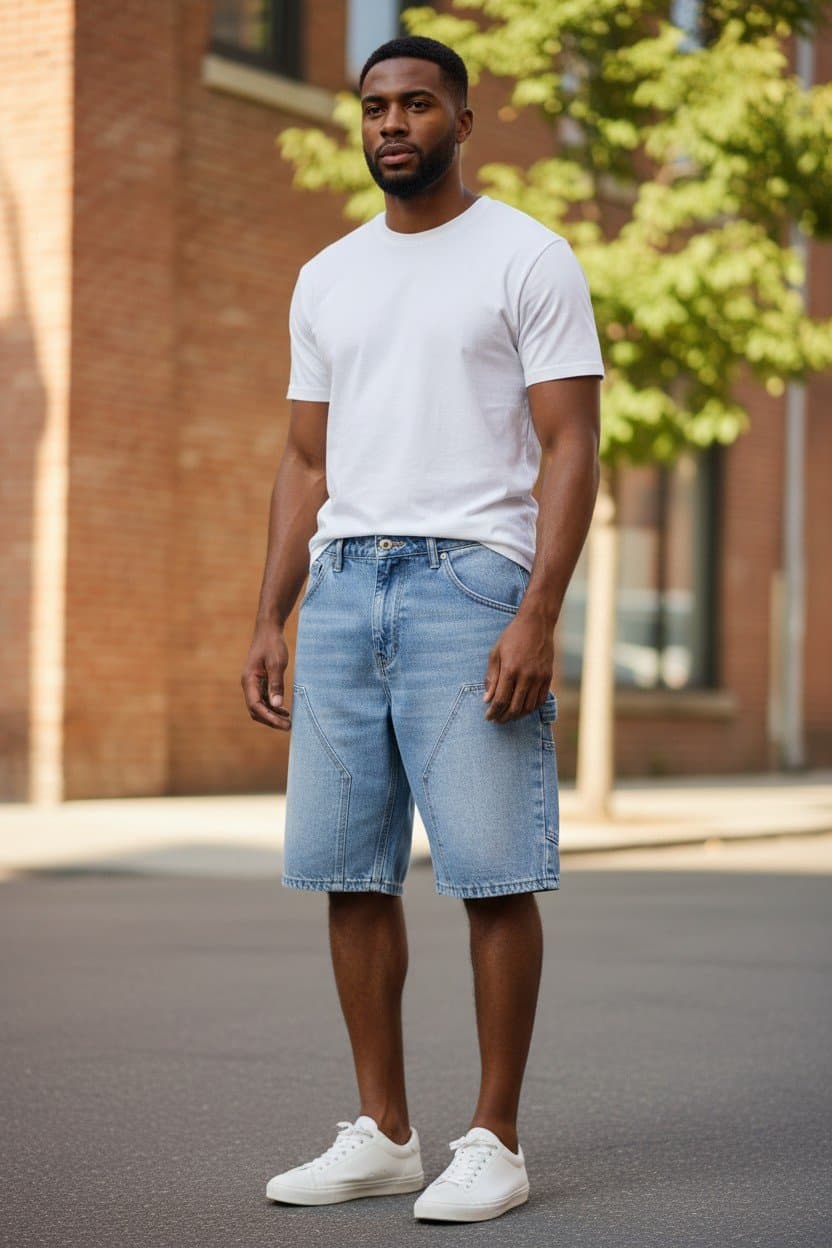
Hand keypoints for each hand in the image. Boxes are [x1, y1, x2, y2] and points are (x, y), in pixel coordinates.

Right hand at [241, 620, 291, 730]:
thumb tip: (276, 706)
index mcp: (249, 681)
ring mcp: (253, 683)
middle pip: (256, 710)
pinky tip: (284, 710)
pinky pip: (263, 699)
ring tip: (288, 721)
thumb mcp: (277, 664)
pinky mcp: (259, 681)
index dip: (270, 718)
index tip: (285, 724)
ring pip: (259, 706)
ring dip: (272, 715)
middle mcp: (248, 684)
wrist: (268, 630)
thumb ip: (276, 684)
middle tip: (288, 726)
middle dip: (270, 720)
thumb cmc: (272, 644)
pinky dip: (272, 707)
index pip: (256, 706)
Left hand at [482, 608, 554, 723]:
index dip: (493, 712)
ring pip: (529, 707)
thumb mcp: (496, 653)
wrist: (536, 624)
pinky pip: (540, 700)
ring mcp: (539, 677)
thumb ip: (491, 677)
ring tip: (509, 716)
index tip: (488, 717)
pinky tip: (523, 708)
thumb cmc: (512, 637)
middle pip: (515, 707)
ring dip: (517, 715)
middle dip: (504, 717)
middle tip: (497, 720)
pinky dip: (531, 708)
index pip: (501, 700)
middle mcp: (526, 676)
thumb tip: (487, 699)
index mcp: (510, 670)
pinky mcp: (548, 677)